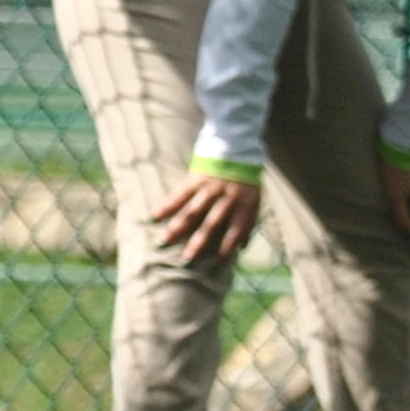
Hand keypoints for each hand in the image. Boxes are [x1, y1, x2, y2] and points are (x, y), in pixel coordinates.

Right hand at [149, 168, 263, 267]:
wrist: (236, 147)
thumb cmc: (245, 181)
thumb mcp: (255, 200)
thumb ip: (248, 223)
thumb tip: (241, 247)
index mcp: (244, 204)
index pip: (236, 230)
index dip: (226, 246)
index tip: (215, 263)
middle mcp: (227, 197)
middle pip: (210, 223)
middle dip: (197, 242)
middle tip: (185, 260)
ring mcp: (210, 187)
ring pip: (191, 210)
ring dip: (176, 227)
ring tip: (162, 242)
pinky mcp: (196, 178)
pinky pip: (180, 193)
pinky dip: (167, 205)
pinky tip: (155, 216)